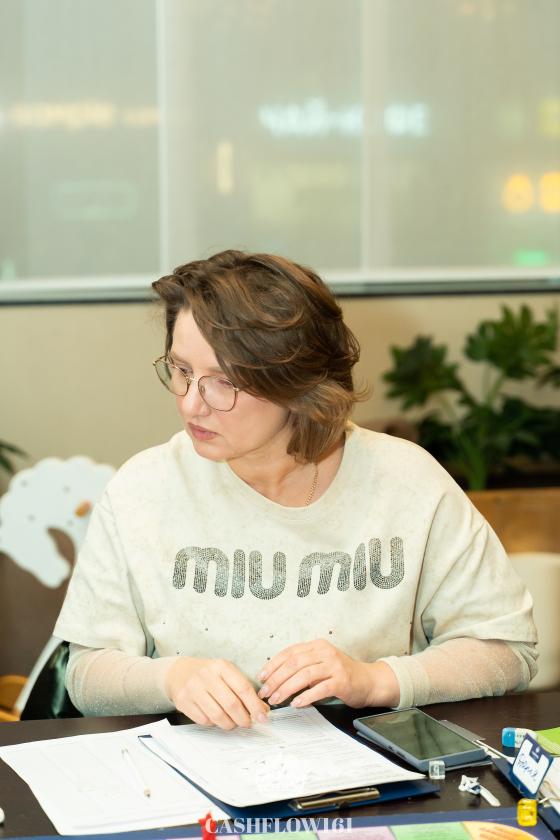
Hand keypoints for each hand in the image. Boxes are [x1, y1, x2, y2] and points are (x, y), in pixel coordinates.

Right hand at [165, 656, 269, 729]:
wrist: (178, 672)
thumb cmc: (208, 674)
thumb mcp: (226, 673)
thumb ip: (244, 689)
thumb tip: (262, 709)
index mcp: (221, 666)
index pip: (243, 688)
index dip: (255, 706)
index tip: (263, 717)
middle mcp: (206, 676)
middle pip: (231, 704)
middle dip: (244, 719)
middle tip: (248, 723)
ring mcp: (193, 689)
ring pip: (218, 716)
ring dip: (230, 724)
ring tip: (233, 722)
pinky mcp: (183, 702)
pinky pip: (204, 720)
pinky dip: (214, 723)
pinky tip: (216, 718)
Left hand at [257, 639, 399, 708]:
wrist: (368, 681)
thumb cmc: (341, 674)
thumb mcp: (320, 664)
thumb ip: (302, 666)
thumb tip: (275, 678)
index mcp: (317, 646)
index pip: (289, 652)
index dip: (273, 665)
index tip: (261, 677)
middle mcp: (325, 652)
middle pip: (294, 663)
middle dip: (276, 678)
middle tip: (265, 692)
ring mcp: (334, 666)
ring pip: (304, 675)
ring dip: (287, 688)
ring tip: (276, 699)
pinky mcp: (341, 681)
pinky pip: (320, 688)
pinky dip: (306, 696)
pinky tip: (296, 703)